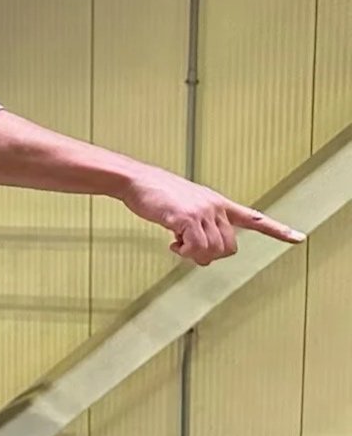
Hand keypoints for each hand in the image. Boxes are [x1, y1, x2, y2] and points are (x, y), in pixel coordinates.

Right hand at [120, 166, 304, 265]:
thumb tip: (202, 255)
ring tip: (179, 245)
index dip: (277, 229)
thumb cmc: (157, 193)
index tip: (298, 237)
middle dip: (211, 255)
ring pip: (213, 250)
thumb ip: (198, 228)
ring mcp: (202, 212)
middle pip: (229, 246)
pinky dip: (185, 252)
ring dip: (195, 254)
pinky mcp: (186, 217)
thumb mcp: (184, 207)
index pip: (253, 217)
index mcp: (218, 203)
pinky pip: (195, 248)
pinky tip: (174, 244)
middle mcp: (215, 207)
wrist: (137, 180)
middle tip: (190, 251)